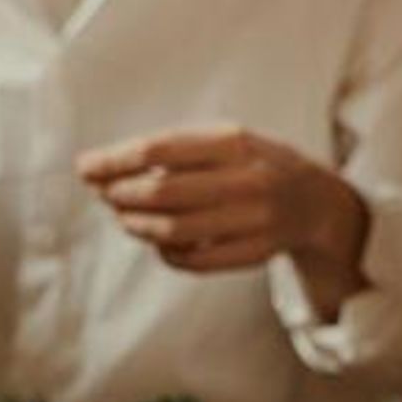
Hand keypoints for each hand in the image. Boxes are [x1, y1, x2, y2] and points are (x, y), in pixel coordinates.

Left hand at [79, 124, 370, 313]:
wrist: (316, 202)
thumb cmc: (254, 165)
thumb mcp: (225, 142)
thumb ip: (174, 151)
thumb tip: (101, 168)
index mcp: (235, 142)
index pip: (160, 149)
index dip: (115, 160)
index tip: (85, 167)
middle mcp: (248, 180)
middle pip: (163, 193)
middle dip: (122, 195)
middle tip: (106, 196)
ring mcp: (254, 220)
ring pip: (175, 231)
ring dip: (138, 225)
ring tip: (126, 217)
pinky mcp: (254, 253)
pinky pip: (194, 259)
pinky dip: (165, 252)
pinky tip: (158, 240)